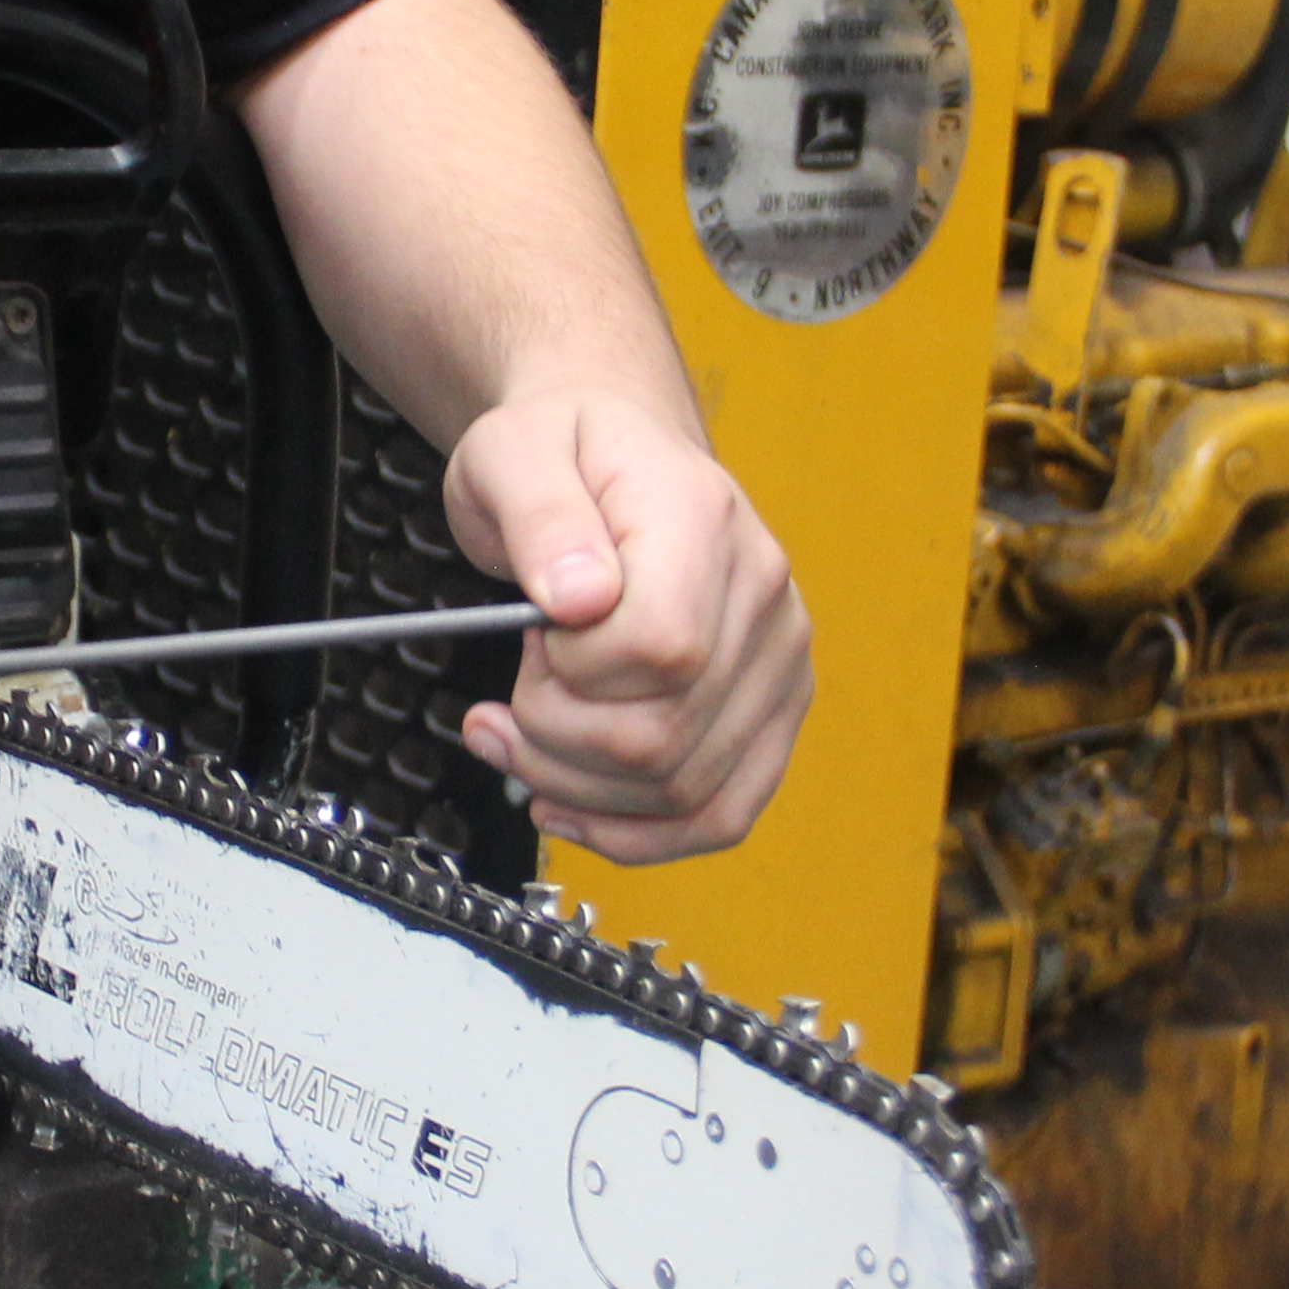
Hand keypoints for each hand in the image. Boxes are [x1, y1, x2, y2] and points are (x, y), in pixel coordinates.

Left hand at [442, 390, 811, 862]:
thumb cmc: (559, 455)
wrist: (610, 459)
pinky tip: (567, 804)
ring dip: (576, 791)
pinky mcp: (771, 714)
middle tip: (511, 695)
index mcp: (705, 520)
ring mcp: (777, 662)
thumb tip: (580, 599)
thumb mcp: (512, 454)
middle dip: (553, 738)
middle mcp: (763, 596)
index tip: (532, 636)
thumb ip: (538, 516)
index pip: (660, 648)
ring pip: (685, 792)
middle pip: (664, 737)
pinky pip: (719, 815)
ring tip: (516, 742)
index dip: (573, 671)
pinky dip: (634, 834)